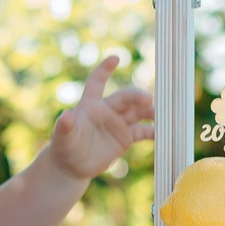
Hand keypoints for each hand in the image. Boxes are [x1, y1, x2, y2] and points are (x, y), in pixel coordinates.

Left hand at [48, 55, 154, 179]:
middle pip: (125, 98)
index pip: (97, 82)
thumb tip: (66, 115)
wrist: (72, 166)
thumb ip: (65, 126)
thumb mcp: (63, 137)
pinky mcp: (125, 137)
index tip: (115, 58)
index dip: (105, 70)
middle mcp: (107, 110)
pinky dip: (153, 132)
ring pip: (137, 112)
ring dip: (149, 112)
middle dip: (137, 97)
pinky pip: (142, 132)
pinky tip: (161, 134)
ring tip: (158, 116)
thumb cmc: (64, 147)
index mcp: (91, 105)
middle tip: (148, 100)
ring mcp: (118, 123)